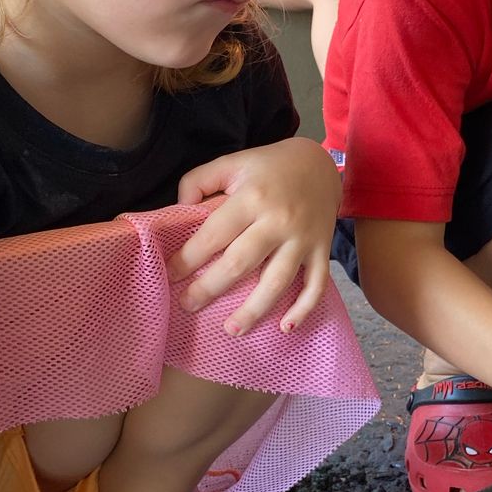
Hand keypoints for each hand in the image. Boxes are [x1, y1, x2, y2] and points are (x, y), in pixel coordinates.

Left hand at [168, 139, 341, 334]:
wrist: (320, 164)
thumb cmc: (268, 167)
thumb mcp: (232, 162)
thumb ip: (199, 181)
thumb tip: (179, 209)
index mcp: (252, 198)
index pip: (214, 234)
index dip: (189, 258)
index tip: (170, 275)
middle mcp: (278, 220)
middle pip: (241, 263)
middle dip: (211, 288)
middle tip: (188, 305)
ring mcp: (303, 239)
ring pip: (277, 281)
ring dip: (254, 310)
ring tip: (231, 329)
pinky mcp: (322, 251)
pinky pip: (316, 285)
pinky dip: (304, 309)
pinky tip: (285, 327)